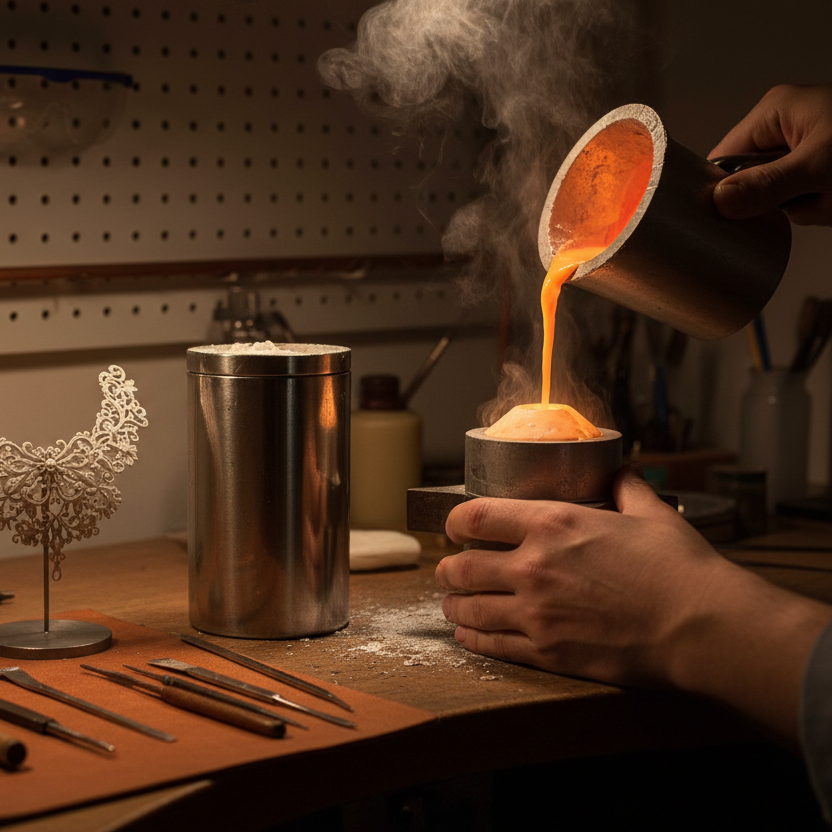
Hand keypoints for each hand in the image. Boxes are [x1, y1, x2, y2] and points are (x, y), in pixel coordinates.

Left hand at [437, 465, 831, 741]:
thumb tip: (622, 473)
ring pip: (468, 609)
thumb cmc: (678, 568)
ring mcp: (536, 613)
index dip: (454, 521)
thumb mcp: (651, 514)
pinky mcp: (547, 652)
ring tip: (452, 604)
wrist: (698, 626)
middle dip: (449, 568)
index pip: (475, 517)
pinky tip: (468, 637)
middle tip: (450, 569)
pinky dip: (472, 640)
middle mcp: (533, 567)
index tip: (454, 527)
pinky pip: (492, 646)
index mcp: (552, 524)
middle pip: (461, 567)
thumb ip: (626, 489)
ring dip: (454, 605)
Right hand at [709, 84, 831, 225]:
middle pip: (747, 182)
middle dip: (776, 201)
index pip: (721, 158)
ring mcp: (803, 152)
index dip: (719, 189)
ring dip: (804, 207)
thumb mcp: (820, 168)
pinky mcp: (820, 172)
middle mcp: (785, 129)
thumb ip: (767, 186)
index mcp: (776, 112)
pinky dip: (820, 208)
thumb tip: (719, 202)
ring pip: (776, 198)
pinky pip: (802, 202)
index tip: (726, 214)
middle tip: (807, 197)